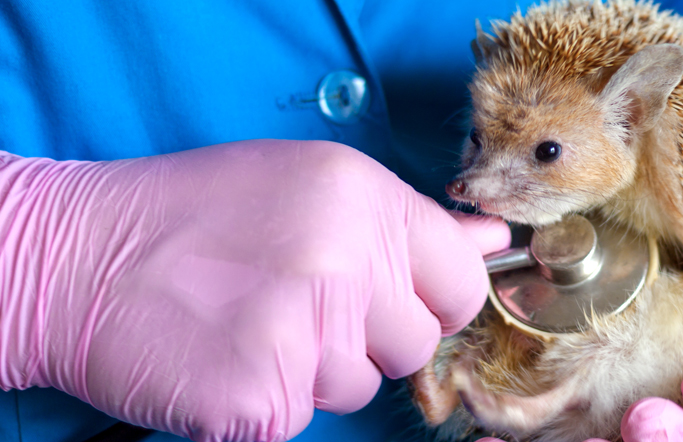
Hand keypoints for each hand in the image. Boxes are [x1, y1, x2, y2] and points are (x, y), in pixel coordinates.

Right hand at [0, 140, 509, 440]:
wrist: (79, 257)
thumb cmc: (192, 217)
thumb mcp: (308, 187)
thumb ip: (405, 223)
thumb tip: (491, 242)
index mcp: (365, 201)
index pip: (461, 282)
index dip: (433, 300)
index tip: (399, 300)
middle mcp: (346, 262)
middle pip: (415, 343)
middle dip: (369, 339)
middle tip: (298, 307)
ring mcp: (306, 333)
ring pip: (358, 386)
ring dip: (313, 370)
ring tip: (251, 324)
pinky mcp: (264, 398)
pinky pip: (302, 417)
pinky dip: (268, 401)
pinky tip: (228, 357)